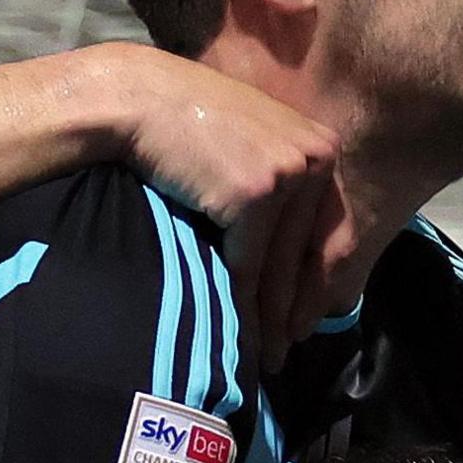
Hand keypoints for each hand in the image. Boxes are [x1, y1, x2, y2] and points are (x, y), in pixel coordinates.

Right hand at [79, 45, 343, 367]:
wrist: (138, 101)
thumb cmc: (180, 124)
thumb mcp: (245, 148)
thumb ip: (274, 183)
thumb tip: (278, 245)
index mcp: (321, 146)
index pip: (324, 231)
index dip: (313, 284)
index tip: (302, 322)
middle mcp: (316, 157)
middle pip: (305, 253)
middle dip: (294, 310)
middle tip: (287, 352)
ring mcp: (290, 174)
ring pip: (280, 267)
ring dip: (272, 322)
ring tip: (268, 361)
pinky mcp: (257, 195)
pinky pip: (250, 269)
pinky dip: (244, 311)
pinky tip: (243, 341)